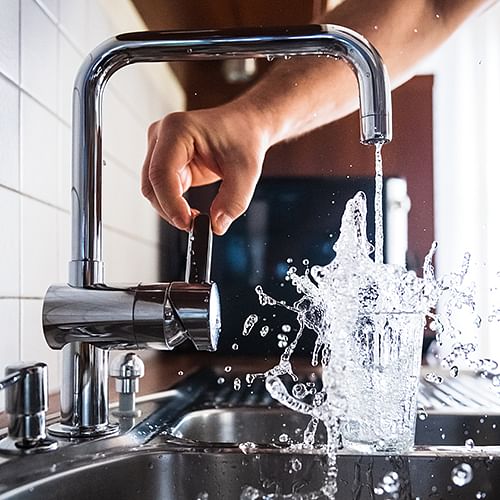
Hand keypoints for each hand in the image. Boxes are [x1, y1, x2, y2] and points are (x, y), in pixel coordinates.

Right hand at [141, 102, 271, 234]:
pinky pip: (162, 190)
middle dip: (170, 209)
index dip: (170, 202)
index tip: (187, 223)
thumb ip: (233, 201)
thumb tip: (216, 226)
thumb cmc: (244, 138)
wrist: (246, 126)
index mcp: (178, 129)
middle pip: (151, 183)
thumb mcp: (247, 171)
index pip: (161, 172)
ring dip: (171, 209)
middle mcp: (162, 136)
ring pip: (153, 190)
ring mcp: (161, 149)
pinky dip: (174, 205)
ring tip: (196, 218)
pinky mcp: (166, 162)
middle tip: (194, 225)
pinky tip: (192, 211)